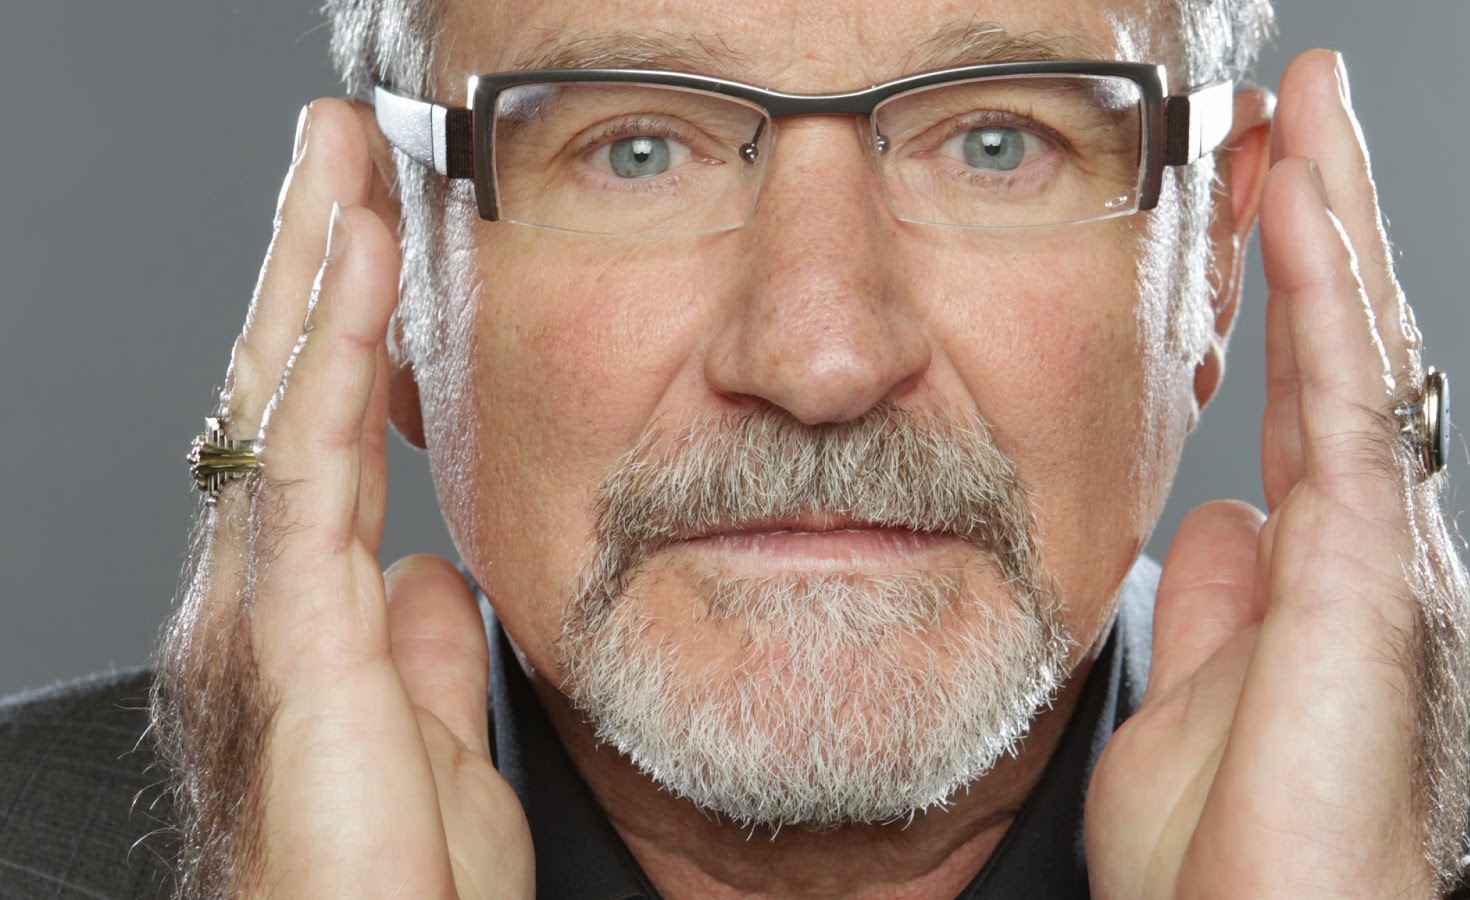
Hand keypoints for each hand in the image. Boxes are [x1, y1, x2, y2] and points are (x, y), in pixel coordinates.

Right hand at [152, 100, 532, 896]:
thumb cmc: (395, 899)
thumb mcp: (440, 754)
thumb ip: (426, 660)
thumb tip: (427, 574)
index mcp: (307, 622)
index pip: (317, 438)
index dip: (338, 332)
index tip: (372, 234)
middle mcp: (265, 603)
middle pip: (281, 399)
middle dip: (308, 268)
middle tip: (334, 150)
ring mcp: (265, 618)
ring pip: (278, 407)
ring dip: (310, 277)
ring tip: (334, 163)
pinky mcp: (291, 645)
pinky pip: (308, 472)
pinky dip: (327, 361)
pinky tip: (352, 271)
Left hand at [1084, 50, 1469, 897]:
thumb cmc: (1237, 861)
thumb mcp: (1198, 704)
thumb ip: (1217, 608)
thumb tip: (1217, 514)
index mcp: (1326, 570)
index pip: (1310, 392)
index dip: (1295, 290)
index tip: (1265, 190)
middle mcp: (1372, 548)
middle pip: (1352, 350)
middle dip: (1330, 221)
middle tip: (1305, 106)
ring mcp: (1385, 559)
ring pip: (1365, 352)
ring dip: (1337, 222)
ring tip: (1314, 107)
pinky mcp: (1373, 582)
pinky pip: (1347, 409)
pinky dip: (1325, 300)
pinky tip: (1304, 205)